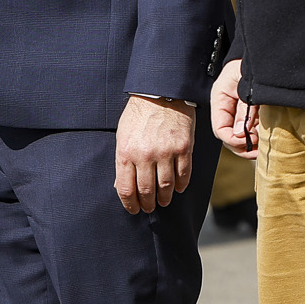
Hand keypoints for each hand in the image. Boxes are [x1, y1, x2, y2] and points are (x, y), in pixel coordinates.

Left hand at [116, 96, 195, 213]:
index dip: (130, 204)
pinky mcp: (183, 148)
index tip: (133, 209)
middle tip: (149, 208)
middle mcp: (145, 155)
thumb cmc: (138, 115)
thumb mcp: (122, 136)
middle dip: (147, 204)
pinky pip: (183, 174)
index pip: (126, 188)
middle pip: (147, 191)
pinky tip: (177, 188)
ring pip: (166, 186)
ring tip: (163, 201)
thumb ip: (122, 161)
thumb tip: (121, 185)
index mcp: (126, 152)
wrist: (160, 93)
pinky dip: (181, 185)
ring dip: (165, 198)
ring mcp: (165, 153)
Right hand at [210, 59, 257, 158]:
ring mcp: (238, 109)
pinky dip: (257, 135)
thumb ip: (244, 109)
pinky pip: (250, 128)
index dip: (233, 139)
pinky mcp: (249, 111)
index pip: (220, 129)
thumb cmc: (252, 62)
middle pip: (228, 136)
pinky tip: (266, 135)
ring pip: (239, 135)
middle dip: (243, 145)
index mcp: (220, 98)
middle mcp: (227, 106)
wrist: (266, 51)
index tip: (249, 142)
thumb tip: (241, 134)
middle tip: (258, 149)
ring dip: (251, 142)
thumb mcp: (247, 85)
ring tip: (264, 141)